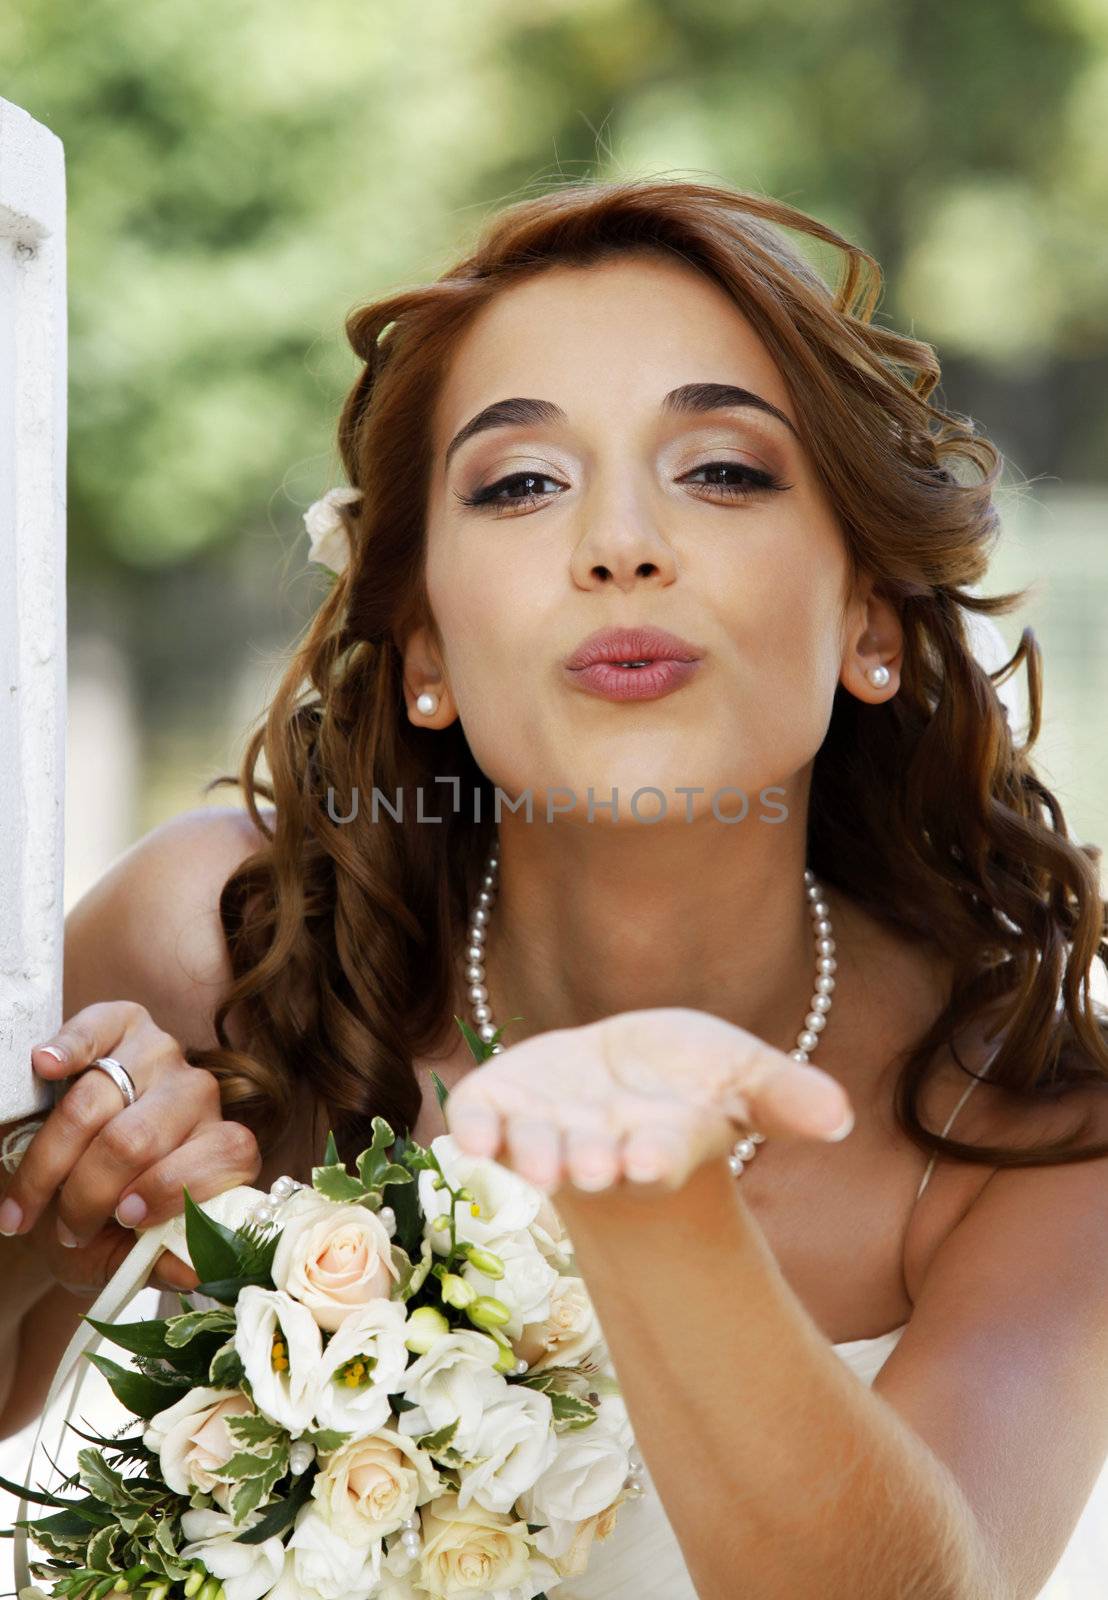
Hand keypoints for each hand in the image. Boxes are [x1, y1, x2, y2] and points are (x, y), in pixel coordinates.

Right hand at [0, 1000, 261, 1295]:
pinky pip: (95, 1030)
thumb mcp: (127, 1252)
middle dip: (89, 1191)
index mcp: (221, 1146)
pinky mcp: (122, 1023)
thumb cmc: (100, 1219)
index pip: (222, 1157)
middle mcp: (198, 1094)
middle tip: (65, 1226)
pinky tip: (45, 1065)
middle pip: (139, 1139)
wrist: (58, 1184)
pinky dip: (68, 1047)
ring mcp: (161, 1053)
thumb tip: (195, 1271)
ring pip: (98, 1101)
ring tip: (27, 1203)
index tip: (125, 1220)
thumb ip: (160, 1260)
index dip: (168, 1191)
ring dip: (51, 1159)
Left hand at [444, 1007, 854, 1197]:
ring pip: (535, 1152)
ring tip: (540, 1162)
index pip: (661, 1156)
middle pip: (594, 1162)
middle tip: (598, 1166)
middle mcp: (598, 1147)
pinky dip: (472, 1128)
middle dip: (593, 1163)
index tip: (651, 1160)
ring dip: (536, 1156)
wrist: (617, 1081)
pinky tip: (469, 1132)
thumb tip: (843, 1117)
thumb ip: (788, 1096)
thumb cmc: (687, 1085)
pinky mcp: (500, 1105)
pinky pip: (478, 1124)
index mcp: (659, 1144)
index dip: (656, 1159)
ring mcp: (545, 1130)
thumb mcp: (744, 1075)